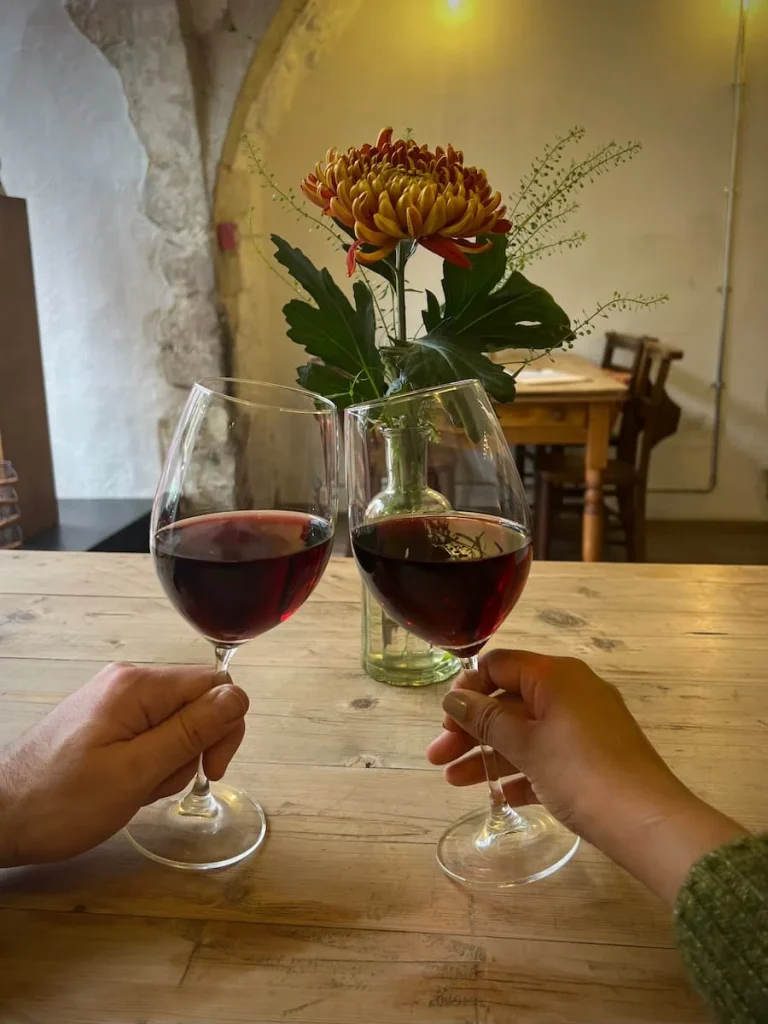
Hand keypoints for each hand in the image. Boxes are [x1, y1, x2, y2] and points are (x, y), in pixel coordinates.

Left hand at [0, 662, 248, 866]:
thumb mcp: (134, 772)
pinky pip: (151, 734)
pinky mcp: (106, 720)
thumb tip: (239, 698)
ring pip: (176, 724)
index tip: (208, 770)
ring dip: (168, 762)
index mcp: (138, 686)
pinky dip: (149, 763)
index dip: (224, 728)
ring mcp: (116, 700)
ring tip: (134, 788)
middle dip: (192, 749)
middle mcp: (129, 682)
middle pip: (197, 704)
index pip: (215, 686)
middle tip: (159, 784)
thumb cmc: (60, 802)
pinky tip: (125, 784)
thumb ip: (190, 732)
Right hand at [428, 650, 745, 903]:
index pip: (500, 665)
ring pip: (525, 731)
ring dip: (488, 754)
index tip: (444, 719)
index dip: (468, 688)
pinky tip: (498, 796)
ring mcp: (586, 725)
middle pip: (509, 701)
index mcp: (556, 676)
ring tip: (453, 782)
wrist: (647, 823)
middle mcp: (572, 692)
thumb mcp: (526, 745)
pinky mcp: (594, 757)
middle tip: (437, 758)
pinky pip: (548, 755)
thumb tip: (454, 698)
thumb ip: (486, 719)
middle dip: (470, 729)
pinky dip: (521, 771)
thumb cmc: (580, 773)